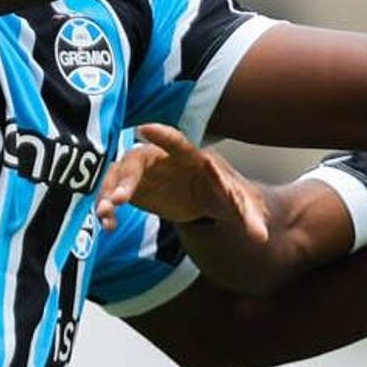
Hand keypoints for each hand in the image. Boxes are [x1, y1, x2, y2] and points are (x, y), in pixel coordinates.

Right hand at [93, 125, 292, 287]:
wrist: (212, 200)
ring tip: (105, 213)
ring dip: (109, 191)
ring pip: (120, 175)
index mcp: (191, 158)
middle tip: (118, 198)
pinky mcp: (136, 188)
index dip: (162, 136)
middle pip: (139, 160)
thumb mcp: (241, 205)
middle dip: (127, 176)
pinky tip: (108, 224)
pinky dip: (108, 206)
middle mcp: (164, 159)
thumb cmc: (226, 194)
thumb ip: (250, 218)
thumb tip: (262, 237)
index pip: (177, 142)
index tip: (144, 129)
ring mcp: (147, 172)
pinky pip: (114, 192)